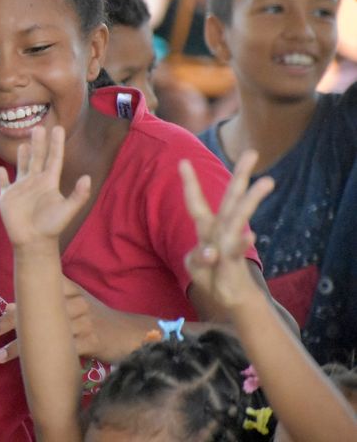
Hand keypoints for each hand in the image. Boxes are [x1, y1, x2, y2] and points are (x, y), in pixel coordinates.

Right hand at [0, 126, 90, 250]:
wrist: (33, 242)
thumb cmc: (51, 227)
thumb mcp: (67, 210)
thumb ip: (78, 195)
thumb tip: (88, 177)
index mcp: (49, 182)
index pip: (54, 158)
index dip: (56, 144)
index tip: (58, 127)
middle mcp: (35, 182)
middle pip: (37, 158)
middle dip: (39, 143)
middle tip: (39, 126)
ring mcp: (20, 189)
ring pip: (22, 167)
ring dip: (22, 155)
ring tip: (24, 143)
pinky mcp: (7, 198)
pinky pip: (3, 184)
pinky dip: (1, 177)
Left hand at [0, 282, 146, 363]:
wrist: (129, 334)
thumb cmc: (96, 318)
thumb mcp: (75, 301)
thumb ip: (49, 299)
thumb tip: (14, 306)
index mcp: (68, 289)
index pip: (35, 293)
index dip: (14, 306)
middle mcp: (74, 301)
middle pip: (35, 310)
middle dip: (9, 322)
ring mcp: (82, 320)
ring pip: (43, 334)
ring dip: (18, 349)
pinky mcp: (90, 339)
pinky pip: (60, 351)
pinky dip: (41, 359)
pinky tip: (29, 368)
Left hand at [179, 150, 274, 309]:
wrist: (230, 298)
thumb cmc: (211, 275)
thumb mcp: (196, 265)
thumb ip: (199, 257)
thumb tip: (210, 253)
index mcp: (206, 227)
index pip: (196, 203)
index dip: (190, 183)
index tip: (183, 161)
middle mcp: (220, 230)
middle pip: (230, 199)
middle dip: (240, 176)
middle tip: (252, 153)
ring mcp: (229, 243)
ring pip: (238, 218)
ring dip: (250, 200)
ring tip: (268, 181)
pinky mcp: (234, 260)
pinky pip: (236, 250)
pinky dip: (241, 244)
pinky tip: (250, 237)